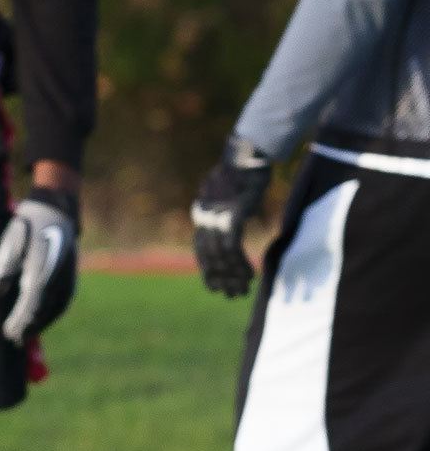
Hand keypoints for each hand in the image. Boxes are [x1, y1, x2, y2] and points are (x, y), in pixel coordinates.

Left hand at [0, 186, 78, 343]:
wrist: (56, 210)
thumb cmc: (27, 226)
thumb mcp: (9, 244)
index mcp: (41, 272)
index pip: (30, 306)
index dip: (19, 322)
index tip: (7, 333)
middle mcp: (58, 280)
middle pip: (44, 312)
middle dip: (29, 327)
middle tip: (13, 339)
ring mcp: (67, 279)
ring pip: (55, 309)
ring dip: (41, 323)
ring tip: (26, 334)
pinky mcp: (70, 277)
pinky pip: (61, 302)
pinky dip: (50, 314)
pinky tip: (40, 318)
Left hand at [191, 136, 273, 296]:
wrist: (246, 154)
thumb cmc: (242, 175)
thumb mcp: (228, 198)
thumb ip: (225, 214)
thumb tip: (229, 226)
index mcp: (202, 214)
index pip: (200, 249)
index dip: (207, 269)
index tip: (214, 286)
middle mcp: (204, 217)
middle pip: (208, 256)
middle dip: (219, 278)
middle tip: (230, 296)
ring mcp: (217, 216)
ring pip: (220, 255)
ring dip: (232, 276)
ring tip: (242, 290)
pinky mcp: (232, 215)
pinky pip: (232, 247)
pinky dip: (240, 263)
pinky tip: (250, 275)